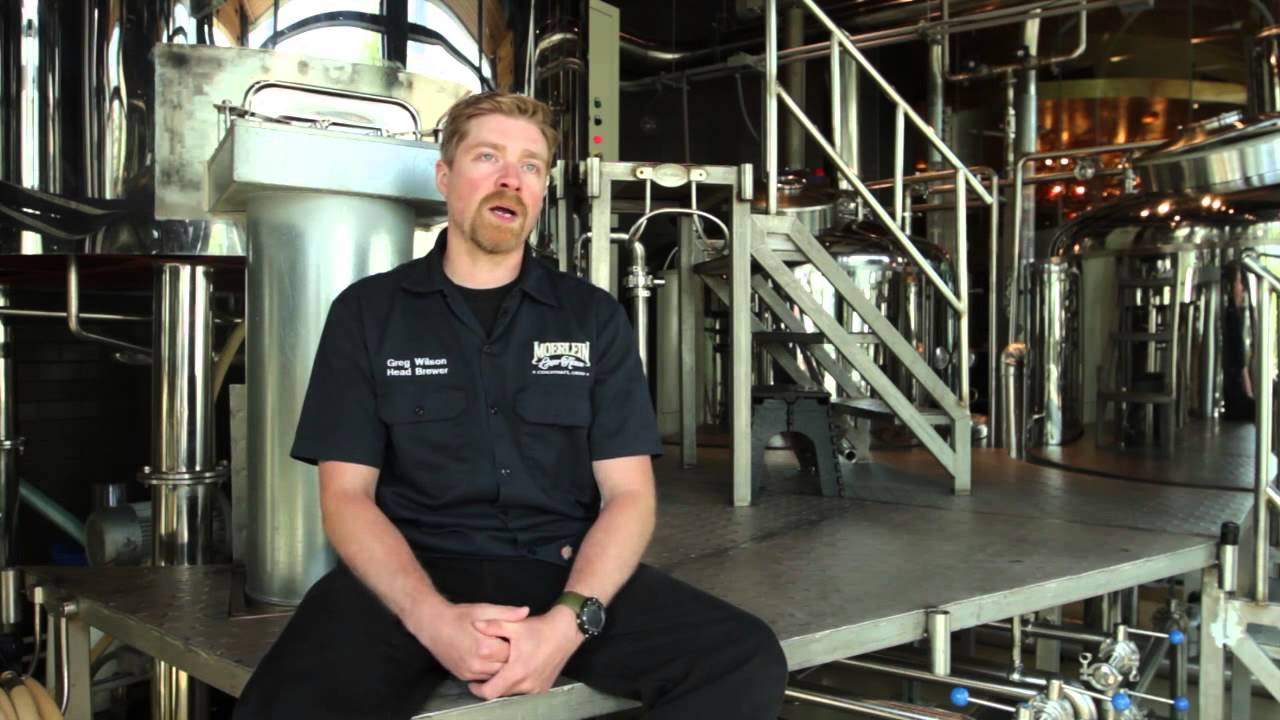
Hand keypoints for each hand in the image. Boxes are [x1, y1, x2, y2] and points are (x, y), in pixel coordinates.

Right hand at [404, 600, 529, 681]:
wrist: (432, 625)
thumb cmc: (459, 616)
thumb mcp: (484, 610)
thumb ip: (507, 613)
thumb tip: (526, 611)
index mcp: (485, 648)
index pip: (512, 653)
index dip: (516, 644)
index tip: (515, 636)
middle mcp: (477, 665)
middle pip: (505, 667)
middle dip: (510, 657)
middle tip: (510, 644)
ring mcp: (469, 673)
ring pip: (495, 675)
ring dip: (500, 665)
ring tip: (499, 650)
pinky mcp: (463, 677)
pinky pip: (484, 678)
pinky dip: (489, 670)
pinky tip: (489, 658)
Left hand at [467, 605, 584, 698]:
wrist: (566, 631)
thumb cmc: (539, 628)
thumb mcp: (514, 624)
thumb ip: (493, 625)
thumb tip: (475, 624)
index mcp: (517, 671)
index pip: (490, 692)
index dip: (478, 689)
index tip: (472, 682)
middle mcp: (527, 684)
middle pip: (500, 693)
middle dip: (491, 684)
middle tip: (486, 672)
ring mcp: (536, 688)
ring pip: (512, 692)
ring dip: (505, 684)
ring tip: (502, 669)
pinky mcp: (543, 687)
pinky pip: (524, 691)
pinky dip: (518, 684)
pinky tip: (517, 670)